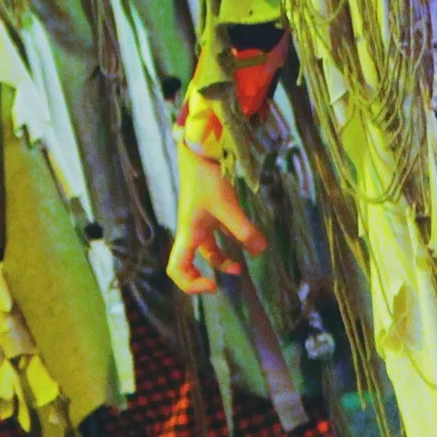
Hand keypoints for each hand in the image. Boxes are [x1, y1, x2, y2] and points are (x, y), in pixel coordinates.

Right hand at [167, 147, 265, 294]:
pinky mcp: (210, 212)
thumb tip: (260, 252)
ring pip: (207, 250)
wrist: (199, 151)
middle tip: (221, 284)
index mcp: (188, 234)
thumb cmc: (206, 178)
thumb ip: (244, 231)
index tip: (213, 285)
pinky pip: (217, 235)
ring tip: (241, 266)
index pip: (176, 269)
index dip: (190, 285)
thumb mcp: (227, 206)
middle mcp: (191, 231)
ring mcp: (200, 222)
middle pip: (190, 264)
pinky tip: (247, 240)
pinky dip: (230, 242)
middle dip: (204, 276)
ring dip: (222, 260)